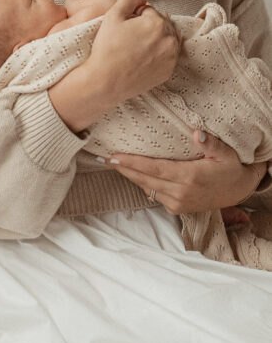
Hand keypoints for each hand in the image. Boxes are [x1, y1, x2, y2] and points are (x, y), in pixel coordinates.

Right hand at [86, 0, 179, 104]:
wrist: (105, 81)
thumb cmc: (107, 48)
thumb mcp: (113, 16)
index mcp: (158, 22)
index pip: (149, 10)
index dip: (134, 16)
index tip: (124, 27)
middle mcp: (170, 39)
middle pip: (160, 23)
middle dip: (147, 26)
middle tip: (128, 38)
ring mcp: (171, 57)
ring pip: (166, 39)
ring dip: (155, 38)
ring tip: (135, 47)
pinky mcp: (168, 71)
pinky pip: (166, 56)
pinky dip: (157, 54)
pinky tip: (141, 58)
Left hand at [104, 129, 265, 213]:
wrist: (239, 190)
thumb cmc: (231, 168)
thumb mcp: (226, 153)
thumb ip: (211, 144)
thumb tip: (197, 133)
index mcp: (189, 178)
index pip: (153, 169)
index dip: (131, 163)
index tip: (113, 157)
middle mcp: (181, 193)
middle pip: (144, 180)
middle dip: (123, 169)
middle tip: (104, 158)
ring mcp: (178, 203)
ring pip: (146, 188)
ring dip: (130, 176)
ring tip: (113, 163)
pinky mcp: (177, 209)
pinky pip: (153, 194)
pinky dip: (142, 184)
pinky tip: (133, 173)